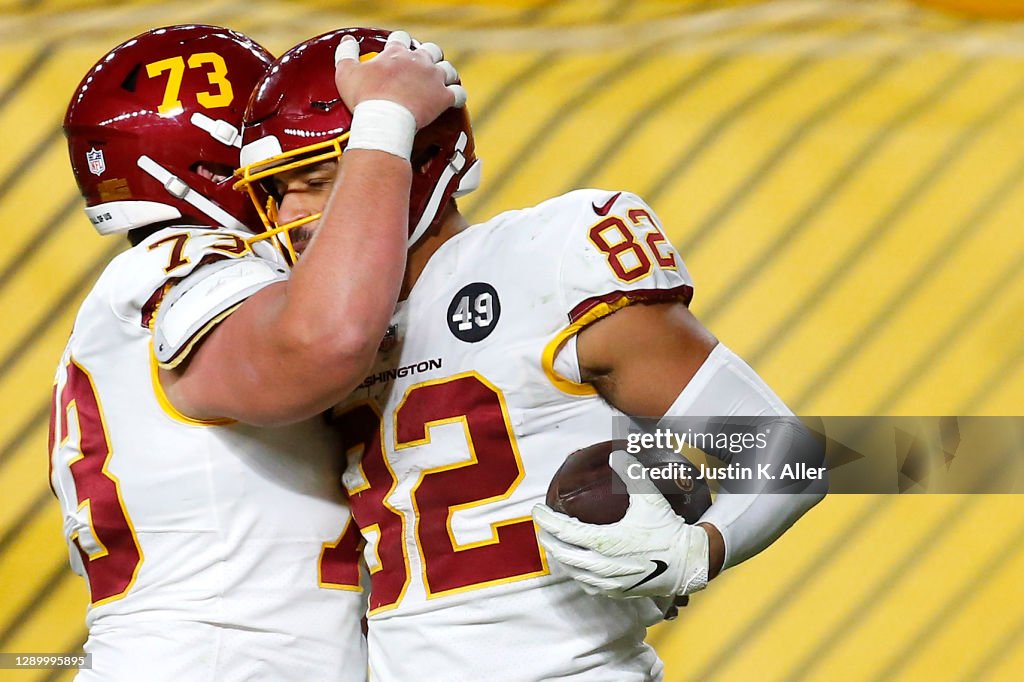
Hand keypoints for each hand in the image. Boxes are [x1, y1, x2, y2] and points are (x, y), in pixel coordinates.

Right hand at [334, 31, 465, 129]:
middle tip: (423, 67)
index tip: (398, 50)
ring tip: (440, 82)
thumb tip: (347, 41)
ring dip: (445, 74)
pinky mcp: (444, 97)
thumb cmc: (365, 98)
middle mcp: (419, 61)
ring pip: (448, 69)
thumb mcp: (346, 72)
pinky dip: (457, 96)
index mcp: (396, 52)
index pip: (401, 37)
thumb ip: (346, 53)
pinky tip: (453, 99)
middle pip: (431, 49)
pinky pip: (459, 93)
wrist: (385, 121)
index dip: (401, 42)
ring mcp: (434, 78)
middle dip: (428, 56)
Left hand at [532, 451, 709, 598]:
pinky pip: (585, 583)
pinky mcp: (615, 592)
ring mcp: (607, 582)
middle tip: (541, 526)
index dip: (546, 521)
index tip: (537, 511)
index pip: (565, 531)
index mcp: (605, 542)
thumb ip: (631, 473)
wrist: (688, 563)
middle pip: (561, 553)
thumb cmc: (667, 530)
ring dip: (559, 556)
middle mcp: (602, 565)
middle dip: (547, 539)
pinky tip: (574, 563)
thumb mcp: (649, 498)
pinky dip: (575, 572)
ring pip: (571, 571)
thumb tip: (616, 453)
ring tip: (553, 542)